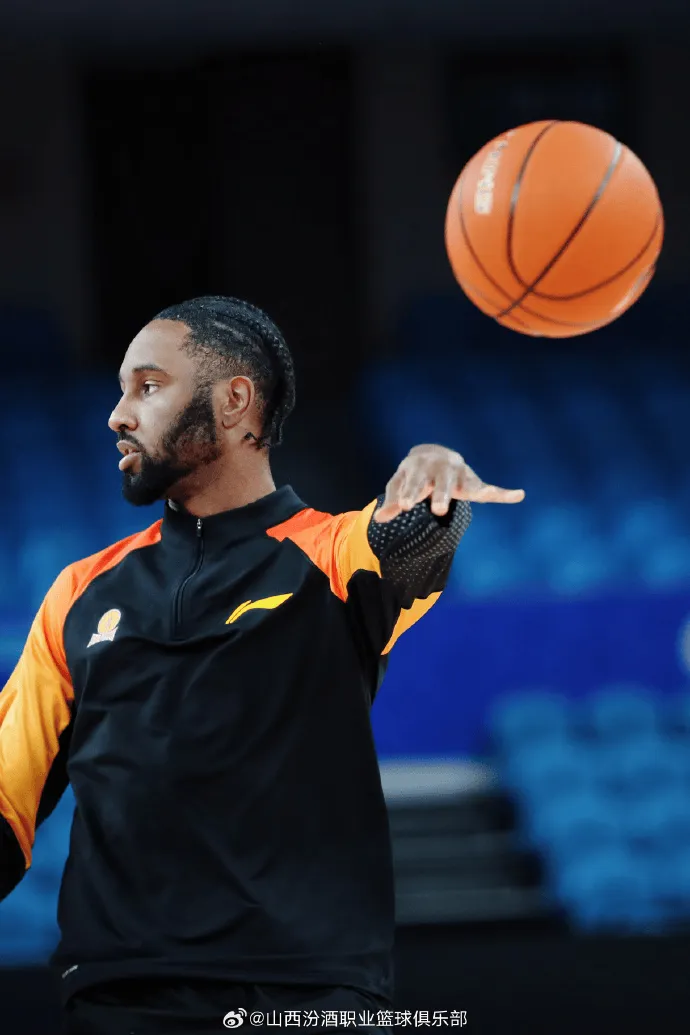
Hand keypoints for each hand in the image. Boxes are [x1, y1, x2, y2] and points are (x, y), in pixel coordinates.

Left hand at [374, 444, 524, 522]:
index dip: (409, 494)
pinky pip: (491, 489)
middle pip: (442, 482)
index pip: (414, 483)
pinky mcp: (474, 483)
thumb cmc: (412, 474)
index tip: (403, 506)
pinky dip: (504, 493)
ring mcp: (459, 475)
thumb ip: (391, 501)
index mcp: (420, 469)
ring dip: (473, 491)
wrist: (431, 454)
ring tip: (484, 497)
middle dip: (441, 494)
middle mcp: (441, 470)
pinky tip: (518, 495)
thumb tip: (378, 520)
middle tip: (439, 509)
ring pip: (466, 483)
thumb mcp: (399, 484)